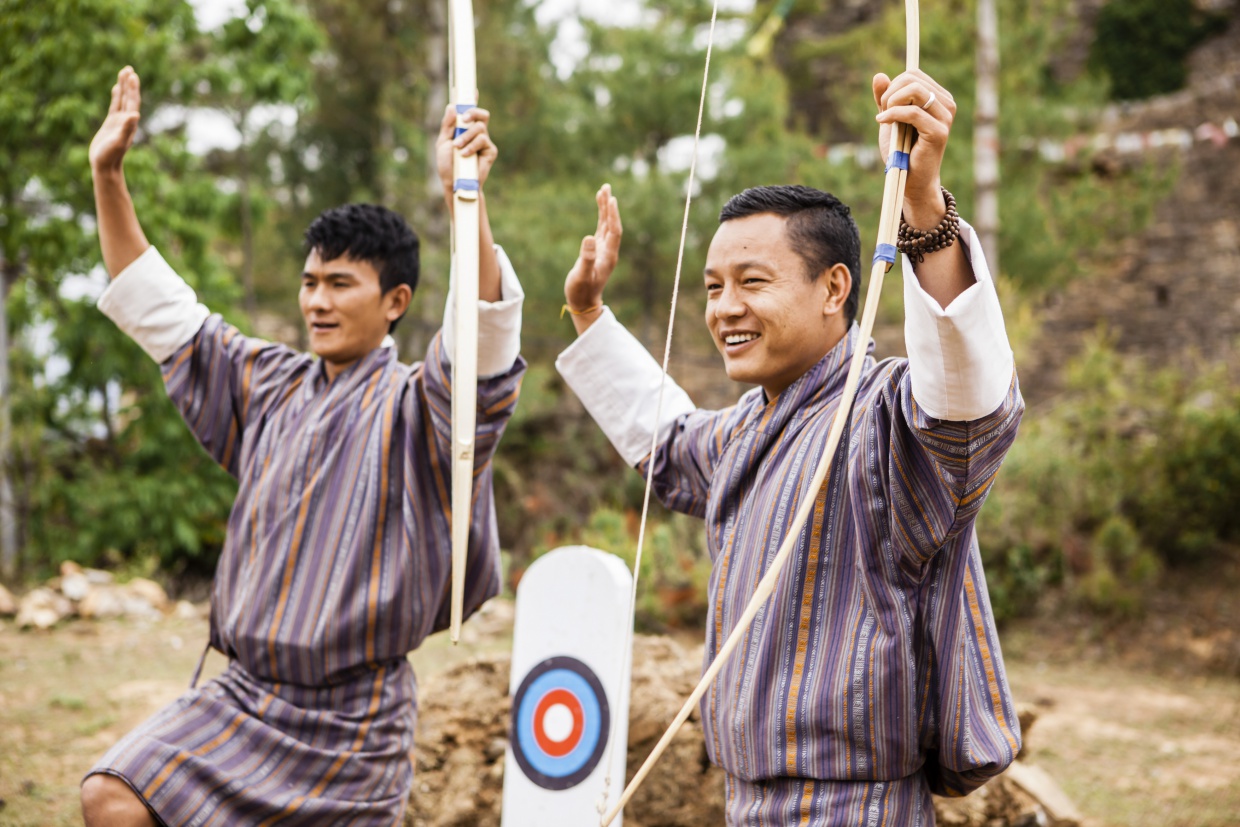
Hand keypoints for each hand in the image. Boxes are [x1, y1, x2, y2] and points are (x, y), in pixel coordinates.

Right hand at [90, 67, 141, 174]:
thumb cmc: (111, 156)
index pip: (133, 102)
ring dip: (123, 87)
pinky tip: (115, 88)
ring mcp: (118, 122)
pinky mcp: (110, 124)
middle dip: (129, 84)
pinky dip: (116, 97)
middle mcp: (126, 121)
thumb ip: (127, 128)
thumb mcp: (118, 141)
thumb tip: (135, 115)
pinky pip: (114, 106)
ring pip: (122, 100)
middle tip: (128, 68)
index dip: (133, 89)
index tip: (132, 75)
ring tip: (123, 72)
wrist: (105, 167)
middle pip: (129, 98)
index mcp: (130, 123)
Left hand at [436, 104, 496, 197]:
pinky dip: (472, 145)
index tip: (473, 89)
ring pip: (480, 128)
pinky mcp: (490, 151)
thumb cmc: (447, 164)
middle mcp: (476, 133)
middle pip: (482, 114)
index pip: (470, 111)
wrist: (454, 182)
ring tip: (458, 148)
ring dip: (466, 136)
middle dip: (473, 112)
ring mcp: (484, 142)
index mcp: (464, 129)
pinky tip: (465, 154)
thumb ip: (447, 125)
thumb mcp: (442, 142)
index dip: (473, 99)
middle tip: (464, 119)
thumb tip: (452, 106)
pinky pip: (483, 140)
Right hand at [564, 184, 622, 317]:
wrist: (584, 302)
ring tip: (603, 190)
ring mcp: (603, 249)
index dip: (613, 216)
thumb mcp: (581, 275)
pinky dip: (600, 216)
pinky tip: (599, 206)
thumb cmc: (581, 291)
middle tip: (606, 187)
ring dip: (605, 208)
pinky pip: (601, 229)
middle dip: (609, 206)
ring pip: (606, 224)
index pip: (614, 231)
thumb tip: (588, 237)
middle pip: (612, 224)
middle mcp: (609, 251)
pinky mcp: (597, 250)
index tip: (611, 199)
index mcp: (608, 256)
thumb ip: (586, 257)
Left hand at [872, 69, 956, 228]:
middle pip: (912, 78)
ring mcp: (945, 117)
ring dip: (891, 102)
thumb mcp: (890, 119)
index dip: (893, 85)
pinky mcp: (939, 132)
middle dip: (890, 93)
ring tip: (884, 118)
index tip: (884, 105)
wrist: (909, 180)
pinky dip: (892, 115)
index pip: (913, 74)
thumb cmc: (901, 151)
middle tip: (882, 112)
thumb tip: (879, 75)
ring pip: (914, 90)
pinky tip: (882, 122)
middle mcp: (946, 104)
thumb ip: (885, 98)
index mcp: (938, 97)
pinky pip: (912, 112)